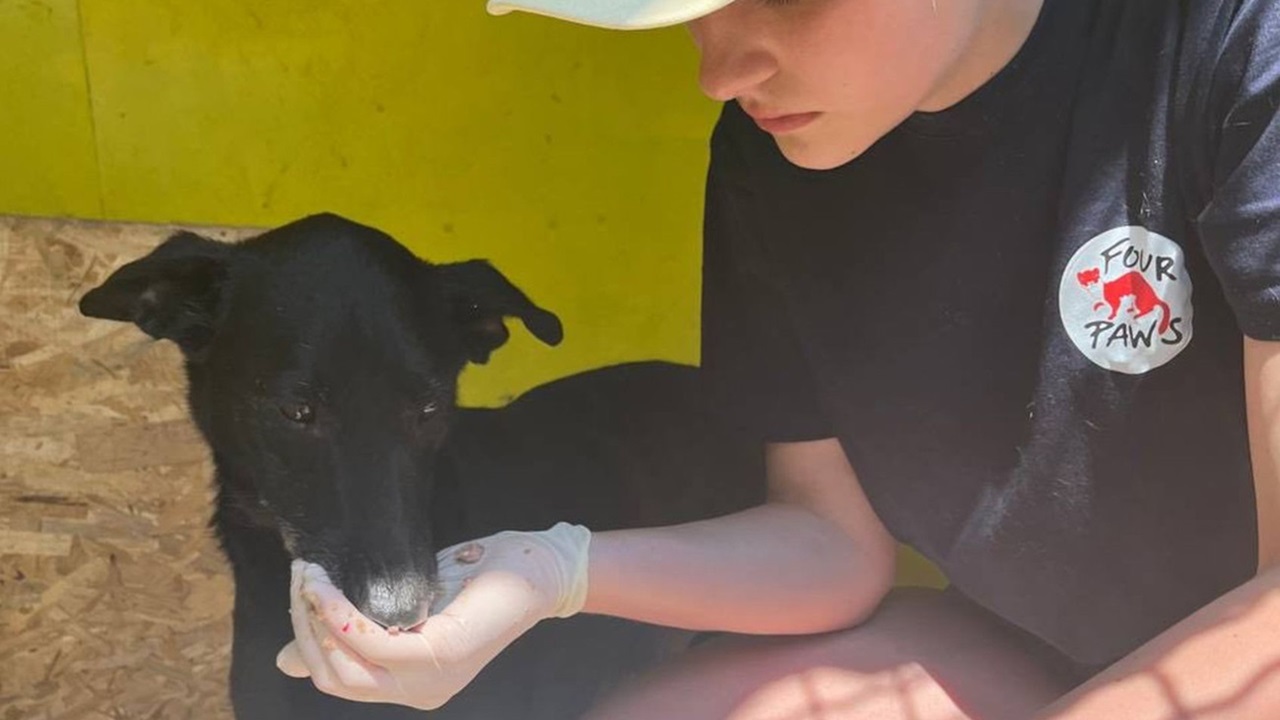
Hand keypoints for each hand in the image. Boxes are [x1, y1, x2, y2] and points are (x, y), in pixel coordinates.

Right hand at [275, 522, 590, 709]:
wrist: (534, 569)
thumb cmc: (473, 581)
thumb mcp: (402, 606)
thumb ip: (354, 632)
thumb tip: (287, 662)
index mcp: (410, 685)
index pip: (337, 679)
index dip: (306, 640)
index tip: (296, 593)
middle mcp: (418, 694)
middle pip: (334, 677)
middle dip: (303, 628)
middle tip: (299, 577)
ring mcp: (430, 681)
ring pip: (346, 667)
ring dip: (316, 618)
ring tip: (309, 575)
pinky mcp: (440, 657)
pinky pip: (373, 644)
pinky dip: (341, 615)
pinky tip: (329, 587)